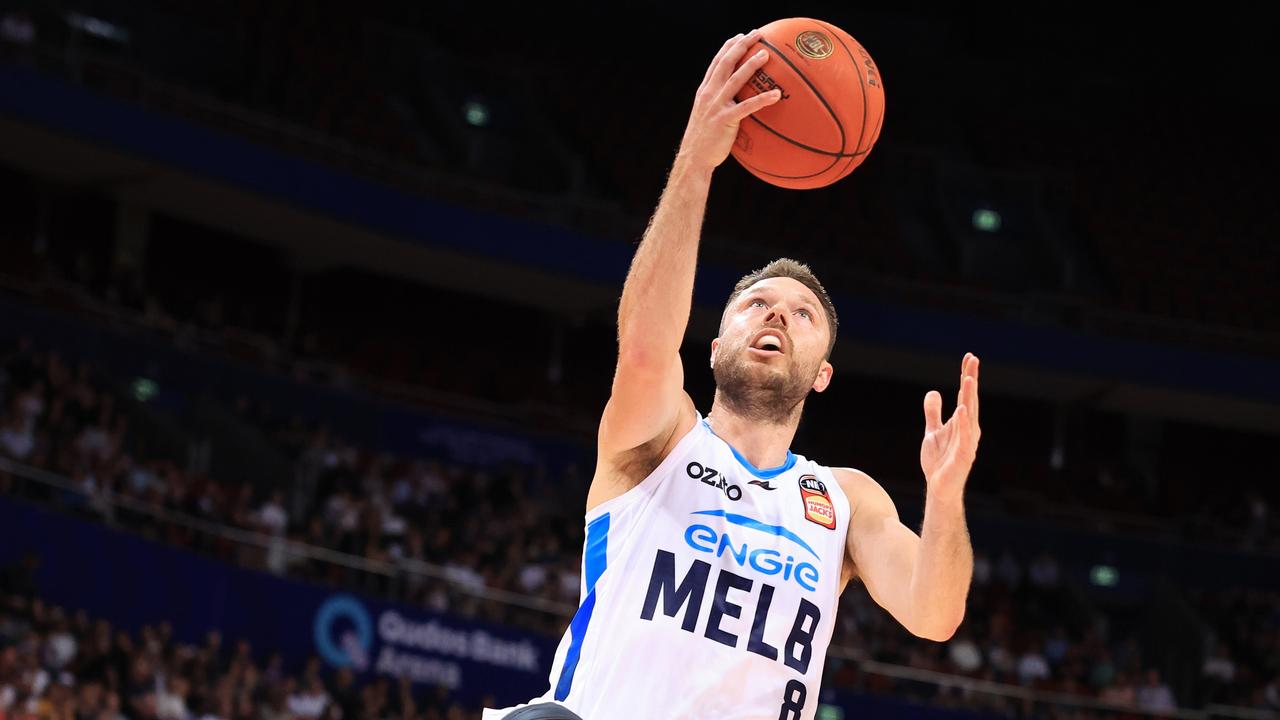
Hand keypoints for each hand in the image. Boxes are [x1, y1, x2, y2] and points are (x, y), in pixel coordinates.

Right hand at [676, 29, 781, 173]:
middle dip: (741, 46)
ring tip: (766, 54)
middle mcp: (709, 94)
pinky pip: (747, 107)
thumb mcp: (706, 115)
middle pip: (726, 63)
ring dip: (751, 65)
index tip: (739, 36)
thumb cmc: (704, 140)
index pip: (716, 62)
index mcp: (704, 91)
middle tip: (756, 35)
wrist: (694, 158)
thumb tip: (736, 100)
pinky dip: (762, 99)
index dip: (728, 47)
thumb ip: (717, 103)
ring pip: (735, 79)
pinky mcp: (725, 120)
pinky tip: (776, 94)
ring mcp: (716, 106)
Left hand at [921, 353, 981, 498]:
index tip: (969, 358)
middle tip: (973, 360)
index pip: (966, 395)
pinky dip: (964, 423)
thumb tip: (934, 392)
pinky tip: (962, 409)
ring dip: (969, 397)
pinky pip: (964, 437)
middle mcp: (969, 429)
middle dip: (971, 380)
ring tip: (968, 379)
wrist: (938, 487)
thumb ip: (934, 413)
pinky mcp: (963, 456)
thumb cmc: (939, 460)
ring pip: (969, 415)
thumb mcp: (933, 431)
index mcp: (962, 422)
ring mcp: (967, 442)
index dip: (967, 376)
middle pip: (970, 400)